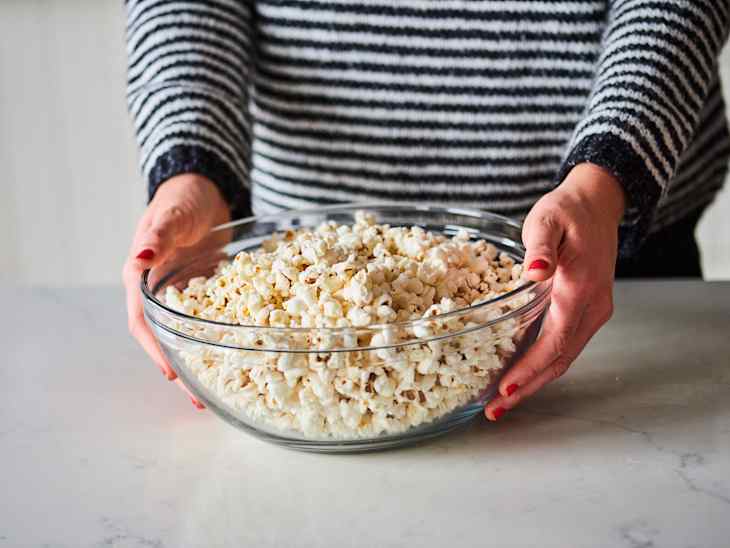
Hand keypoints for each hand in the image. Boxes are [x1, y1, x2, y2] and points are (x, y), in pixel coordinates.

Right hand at [122, 174, 230, 408]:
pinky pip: (210, 318)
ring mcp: (184, 293)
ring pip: (187, 333)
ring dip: (200, 357)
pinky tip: (238, 352)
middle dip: (180, 367)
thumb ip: (157, 236)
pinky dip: (219, 336)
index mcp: (142, 279)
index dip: (155, 351)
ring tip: (220, 386)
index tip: (172, 375)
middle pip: (164, 337)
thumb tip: (140, 257)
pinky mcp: (206, 290)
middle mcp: (160, 291)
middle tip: (200, 397)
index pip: (143, 323)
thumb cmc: (181, 199)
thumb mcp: (171, 216)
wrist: (203, 190)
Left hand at [485, 163, 625, 420]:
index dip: (528, 370)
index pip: (554, 342)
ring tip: (503, 400)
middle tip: (494, 410)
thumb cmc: (567, 211)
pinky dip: (543, 364)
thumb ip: (540, 247)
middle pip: (559, 360)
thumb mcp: (548, 220)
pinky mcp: (587, 310)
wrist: (597, 203)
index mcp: (580, 290)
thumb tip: (535, 271)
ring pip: (564, 357)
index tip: (504, 390)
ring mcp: (593, 311)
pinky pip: (565, 345)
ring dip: (534, 381)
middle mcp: (592, 307)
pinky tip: (521, 373)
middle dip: (527, 388)